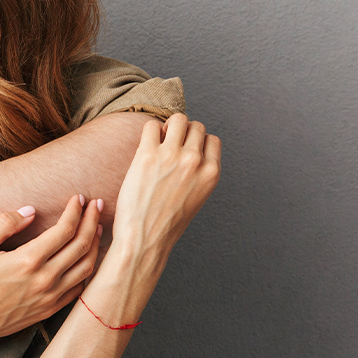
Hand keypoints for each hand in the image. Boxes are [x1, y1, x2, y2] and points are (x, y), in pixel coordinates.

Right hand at [0, 195, 101, 345]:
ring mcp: (49, 298)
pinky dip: (88, 271)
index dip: (75, 211)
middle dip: (92, 221)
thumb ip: (4, 224)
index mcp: (28, 261)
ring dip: (95, 244)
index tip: (79, 198)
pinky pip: (79, 289)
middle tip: (97, 205)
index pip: (64, 230)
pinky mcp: (48, 310)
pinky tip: (85, 259)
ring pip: (87, 268)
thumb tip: (30, 210)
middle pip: (82, 245)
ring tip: (96, 228)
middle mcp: (44, 280)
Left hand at [109, 114, 220, 267]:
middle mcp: (195, 161)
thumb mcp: (196, 198)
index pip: (212, 140)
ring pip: (177, 119)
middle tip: (168, 146)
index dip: (197, 142)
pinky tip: (144, 147)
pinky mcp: (147, 155)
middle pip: (195, 126)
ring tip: (158, 143)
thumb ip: (198, 174)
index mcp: (211, 173)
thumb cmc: (166, 223)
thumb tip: (190, 152)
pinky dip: (149, 132)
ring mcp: (172, 156)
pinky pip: (151, 125)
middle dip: (182, 132)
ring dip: (168, 126)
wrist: (145, 238)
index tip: (185, 150)